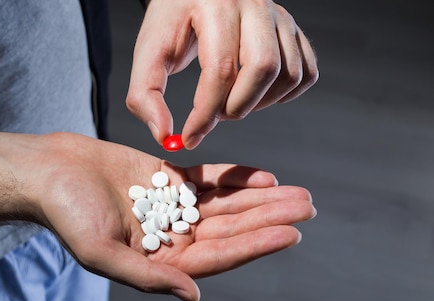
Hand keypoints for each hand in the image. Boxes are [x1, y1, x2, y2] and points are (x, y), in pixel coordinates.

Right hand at [0, 132, 315, 300]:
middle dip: (268, 218)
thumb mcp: (101, 253)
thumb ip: (147, 277)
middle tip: (308, 207)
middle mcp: (170, 236)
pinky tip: (263, 176)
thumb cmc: (66, 214)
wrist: (48, 171)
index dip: (253, 246)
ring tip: (298, 193)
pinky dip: (234, 178)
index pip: (215, 256)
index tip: (289, 233)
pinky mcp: (165, 178)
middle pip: (229, 229)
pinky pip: (207, 180)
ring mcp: (170, 206)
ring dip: (260, 199)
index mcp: (158, 260)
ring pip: (225, 204)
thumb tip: (194, 298)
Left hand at [126, 0, 318, 148]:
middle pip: (262, 68)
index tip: (190, 137)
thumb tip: (164, 135)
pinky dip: (283, 95)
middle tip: (214, 115)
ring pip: (288, 73)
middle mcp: (254, 3)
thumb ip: (145, 94)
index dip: (206, 113)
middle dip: (237, 107)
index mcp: (215, 4)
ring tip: (230, 103)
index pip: (221, 68)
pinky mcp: (292, 29)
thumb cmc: (171, 22)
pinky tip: (255, 95)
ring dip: (260, 104)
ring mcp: (278, 15)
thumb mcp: (149, 53)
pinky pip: (305, 72)